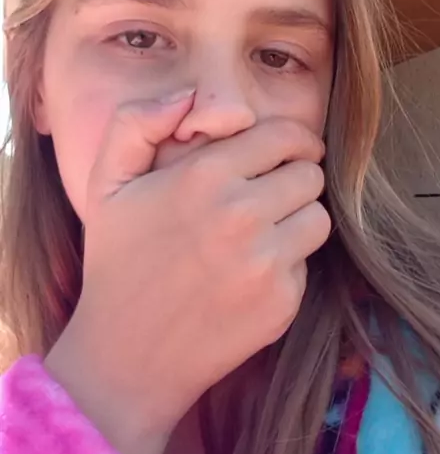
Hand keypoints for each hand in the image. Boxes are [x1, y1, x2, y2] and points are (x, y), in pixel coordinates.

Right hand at [46, 93, 329, 453]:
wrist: (127, 356)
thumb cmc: (117, 261)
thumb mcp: (107, 182)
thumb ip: (138, 123)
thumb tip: (188, 97)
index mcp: (204, 177)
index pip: (285, 136)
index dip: (291, 139)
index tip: (286, 149)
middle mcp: (241, 216)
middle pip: (309, 175)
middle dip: (294, 176)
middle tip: (270, 190)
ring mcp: (265, 263)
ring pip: (318, 217)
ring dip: (297, 217)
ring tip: (264, 228)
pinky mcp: (281, 303)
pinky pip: (307, 263)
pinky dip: (287, 263)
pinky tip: (251, 272)